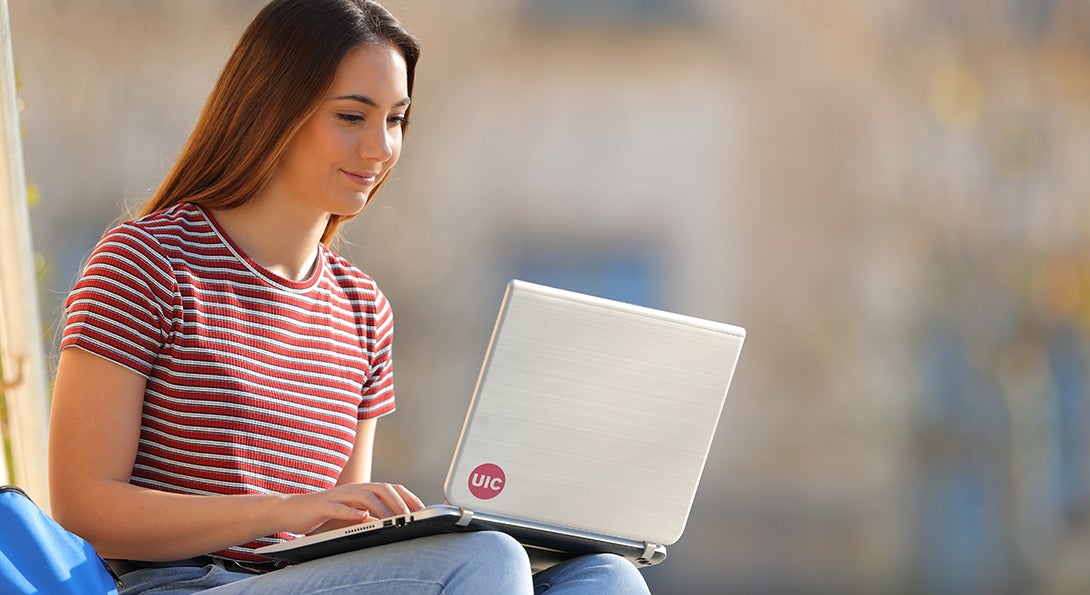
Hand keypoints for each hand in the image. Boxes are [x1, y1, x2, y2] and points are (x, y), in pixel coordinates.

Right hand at [277, 482, 424, 535]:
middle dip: (399, 501)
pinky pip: (339, 507)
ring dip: (381, 508)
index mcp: (361, 490)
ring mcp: (337, 496)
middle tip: (412, 516)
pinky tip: (362, 518)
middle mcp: (352, 489)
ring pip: (364, 496)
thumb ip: (370, 517)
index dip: (408, 496)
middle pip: (381, 488)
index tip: (422, 509)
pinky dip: (351, 512)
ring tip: (393, 520)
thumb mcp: (351, 516)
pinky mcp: (322, 505)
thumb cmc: (323, 515)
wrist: (290, 511)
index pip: (390, 488)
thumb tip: (394, 525)